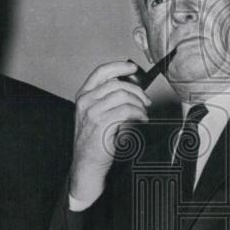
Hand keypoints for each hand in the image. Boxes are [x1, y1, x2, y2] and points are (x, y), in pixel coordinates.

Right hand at [69, 61, 150, 201]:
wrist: (86, 163)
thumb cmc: (92, 141)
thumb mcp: (95, 114)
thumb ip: (107, 99)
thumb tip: (130, 89)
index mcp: (83, 96)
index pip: (101, 72)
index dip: (119, 66)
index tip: (132, 68)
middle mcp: (86, 101)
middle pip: (117, 84)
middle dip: (136, 91)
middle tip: (145, 101)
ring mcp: (92, 112)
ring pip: (123, 96)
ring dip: (139, 103)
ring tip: (143, 112)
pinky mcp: (102, 123)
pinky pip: (127, 110)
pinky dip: (139, 113)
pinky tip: (141, 119)